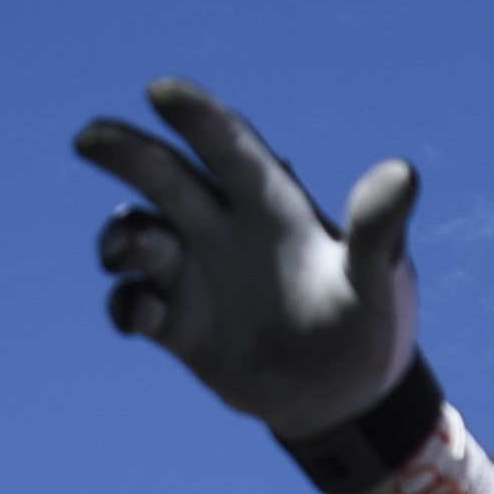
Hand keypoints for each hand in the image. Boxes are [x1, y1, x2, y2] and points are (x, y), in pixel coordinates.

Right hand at [72, 79, 419, 438]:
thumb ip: (378, 232)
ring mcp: (195, 274)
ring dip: (122, 236)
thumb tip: (403, 172)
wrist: (351, 402)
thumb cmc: (372, 329)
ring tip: (131, 251)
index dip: (198, 118)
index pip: (229, 148)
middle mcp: (223, 230)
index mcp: (272, 208)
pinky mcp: (178, 324)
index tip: (161, 91)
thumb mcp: (380, 284)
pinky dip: (127, 305)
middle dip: (125, 152)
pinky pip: (135, 304)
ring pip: (137, 234)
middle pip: (163, 175)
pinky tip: (140, 316)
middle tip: (90, 139)